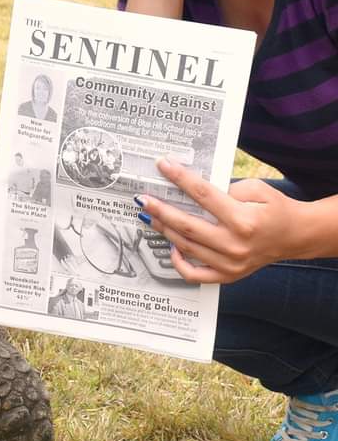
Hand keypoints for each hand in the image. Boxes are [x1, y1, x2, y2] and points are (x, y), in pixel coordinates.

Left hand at [136, 158, 303, 283]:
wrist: (297, 236)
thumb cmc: (276, 209)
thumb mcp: (258, 189)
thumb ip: (228, 188)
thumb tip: (195, 190)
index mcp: (243, 219)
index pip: (203, 194)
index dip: (180, 178)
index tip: (162, 165)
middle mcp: (235, 244)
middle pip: (187, 225)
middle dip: (160, 209)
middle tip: (142, 198)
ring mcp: (230, 263)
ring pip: (186, 246)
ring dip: (164, 229)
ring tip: (149, 216)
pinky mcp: (228, 275)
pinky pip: (194, 274)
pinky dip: (178, 262)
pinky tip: (172, 246)